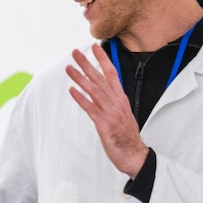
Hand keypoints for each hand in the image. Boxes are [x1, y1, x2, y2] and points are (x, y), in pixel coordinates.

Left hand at [65, 46, 149, 177]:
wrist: (134, 154)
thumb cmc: (126, 136)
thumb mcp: (122, 114)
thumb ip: (113, 102)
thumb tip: (103, 93)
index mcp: (121, 99)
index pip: (112, 74)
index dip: (103, 60)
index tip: (95, 48)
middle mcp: (116, 102)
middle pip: (100, 79)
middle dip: (87, 64)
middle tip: (75, 52)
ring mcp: (111, 112)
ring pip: (94, 91)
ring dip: (80, 78)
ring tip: (69, 68)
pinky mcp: (104, 124)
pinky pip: (91, 108)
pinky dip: (81, 98)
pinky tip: (72, 90)